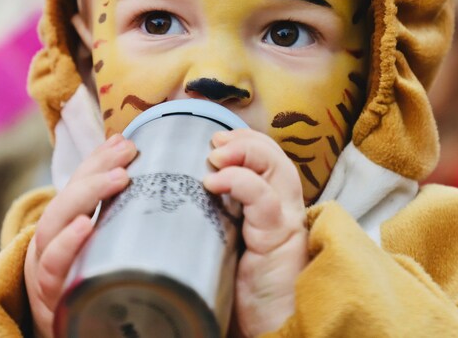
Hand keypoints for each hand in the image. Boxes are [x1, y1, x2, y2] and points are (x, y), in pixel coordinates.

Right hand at [25, 134, 136, 337]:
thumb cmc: (93, 286)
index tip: (123, 139)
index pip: (77, 184)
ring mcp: (47, 270)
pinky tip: (86, 226)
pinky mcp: (52, 297)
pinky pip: (54, 268)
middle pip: (65, 199)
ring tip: (117, 178)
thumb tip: (160, 179)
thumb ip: (122, 218)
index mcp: (65, 228)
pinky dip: (67, 245)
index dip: (97, 159)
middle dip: (94, 171)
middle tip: (128, 153)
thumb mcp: (104, 248)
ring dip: (85, 197)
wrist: (75, 336)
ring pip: (53, 226)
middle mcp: (51, 244)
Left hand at [204, 128, 308, 336]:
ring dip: (246, 151)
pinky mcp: (280, 239)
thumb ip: (212, 218)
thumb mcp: (224, 245)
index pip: (265, 159)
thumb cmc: (242, 292)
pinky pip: (266, 201)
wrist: (268, 329)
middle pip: (275, 156)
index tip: (214, 139)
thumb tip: (171, 195)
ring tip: (217, 153)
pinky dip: (242, 183)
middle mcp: (283, 208)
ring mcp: (286, 221)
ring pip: (277, 168)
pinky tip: (217, 182)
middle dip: (245, 140)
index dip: (243, 141)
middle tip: (214, 142)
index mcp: (270, 207)